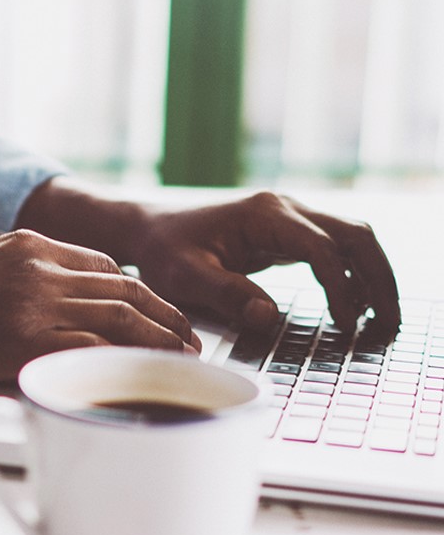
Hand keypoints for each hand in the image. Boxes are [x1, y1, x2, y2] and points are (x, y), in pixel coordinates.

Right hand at [0, 229, 198, 394]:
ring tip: (184, 361)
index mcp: (25, 243)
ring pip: (122, 317)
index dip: (141, 293)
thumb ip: (20, 284)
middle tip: (190, 340)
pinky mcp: (25, 341)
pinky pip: (95, 350)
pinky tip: (147, 377)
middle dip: (166, 315)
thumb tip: (58, 314)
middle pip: (124, 288)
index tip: (158, 313)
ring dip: (162, 341)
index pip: (103, 265)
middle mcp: (37, 266)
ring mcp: (33, 302)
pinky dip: (130, 364)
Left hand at [18, 179, 400, 331]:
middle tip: (388, 326)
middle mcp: (284, 209)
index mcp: (264, 214)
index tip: (345, 325)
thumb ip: (226, 294)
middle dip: (378, 279)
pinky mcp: (285, 233)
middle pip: (354, 236)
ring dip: (372, 276)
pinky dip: (352, 275)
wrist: (145, 229)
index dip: (340, 288)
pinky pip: (333, 249)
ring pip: (351, 239)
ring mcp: (288, 218)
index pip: (322, 249)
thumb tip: (267, 317)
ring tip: (381, 322)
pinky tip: (355, 308)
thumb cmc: (162, 250)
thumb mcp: (184, 276)